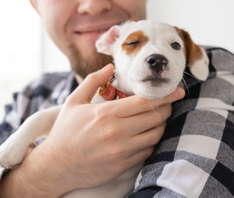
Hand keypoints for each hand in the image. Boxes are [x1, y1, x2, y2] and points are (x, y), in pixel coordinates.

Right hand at [0, 64, 184, 196]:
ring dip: (162, 125)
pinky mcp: (123, 165)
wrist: (55, 167)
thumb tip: (110, 67)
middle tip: (167, 103)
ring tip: (158, 118)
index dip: (166, 95)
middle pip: (156, 117)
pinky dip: (151, 141)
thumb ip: (93, 81)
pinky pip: (148, 151)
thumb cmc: (65, 132)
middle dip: (167, 108)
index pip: (145, 102)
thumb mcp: (74, 101)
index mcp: (106, 113)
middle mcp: (117, 132)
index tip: (178, 91)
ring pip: (156, 135)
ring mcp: (121, 151)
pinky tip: (146, 135)